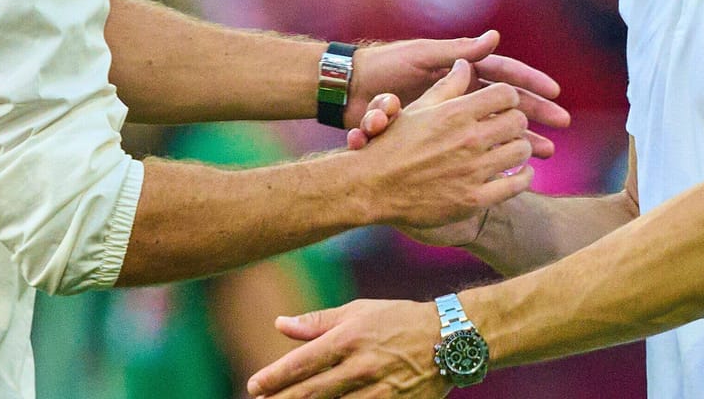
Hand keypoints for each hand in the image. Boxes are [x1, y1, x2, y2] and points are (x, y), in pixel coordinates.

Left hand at [247, 299, 449, 398]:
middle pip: (310, 393)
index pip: (301, 363)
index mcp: (349, 338)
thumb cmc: (398, 320)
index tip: (254, 387)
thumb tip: (279, 324)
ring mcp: (379, 392)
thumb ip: (317, 323)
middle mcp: (361, 367)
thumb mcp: (358, 312)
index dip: (274, 378)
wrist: (450, 340)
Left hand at [350, 31, 568, 157]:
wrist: (351, 89)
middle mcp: (461, 91)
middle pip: (507, 104)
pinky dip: (491, 155)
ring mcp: (451, 114)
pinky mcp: (439, 134)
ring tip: (545, 153)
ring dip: (519, 139)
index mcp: (460, 69)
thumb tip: (495, 38)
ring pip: (494, 128)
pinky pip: (472, 146)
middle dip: (535, 114)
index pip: (504, 74)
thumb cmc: (385, 67)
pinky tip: (510, 169)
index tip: (555, 93)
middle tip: (561, 127)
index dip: (531, 83)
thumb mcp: (422, 58)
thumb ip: (458, 52)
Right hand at [350, 61, 534, 228]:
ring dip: (522, 148)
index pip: (506, 93)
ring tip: (514, 149)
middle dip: (517, 121)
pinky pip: (517, 185)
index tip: (504, 105)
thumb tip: (466, 64)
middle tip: (509, 127)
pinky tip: (520, 172)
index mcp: (456, 112)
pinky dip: (524, 177)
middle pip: (518, 120)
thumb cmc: (393, 144)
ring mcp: (473, 170)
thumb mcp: (419, 108)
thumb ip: (448, 85)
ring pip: (522, 150)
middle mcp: (468, 139)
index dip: (509, 97)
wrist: (372, 186)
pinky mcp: (474, 199)